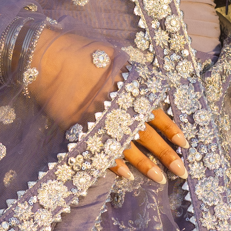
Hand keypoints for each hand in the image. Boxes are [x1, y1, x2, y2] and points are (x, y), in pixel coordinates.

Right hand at [27, 31, 186, 181]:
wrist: (46, 58)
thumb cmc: (81, 51)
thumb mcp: (114, 57)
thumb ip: (131, 75)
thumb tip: (145, 87)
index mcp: (129, 89)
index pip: (158, 114)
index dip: (172, 130)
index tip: (185, 144)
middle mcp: (118, 108)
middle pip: (148, 136)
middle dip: (167, 155)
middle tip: (182, 171)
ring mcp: (100, 122)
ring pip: (129, 148)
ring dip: (145, 165)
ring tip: (160, 179)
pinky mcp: (81, 131)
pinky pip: (102, 152)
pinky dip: (115, 165)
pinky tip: (127, 176)